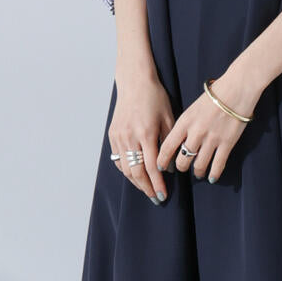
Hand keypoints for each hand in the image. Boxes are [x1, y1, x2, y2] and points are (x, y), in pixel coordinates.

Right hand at [109, 66, 175, 202]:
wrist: (135, 82)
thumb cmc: (155, 98)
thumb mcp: (168, 118)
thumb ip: (169, 143)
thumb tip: (169, 167)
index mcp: (146, 133)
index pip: (151, 167)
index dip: (158, 184)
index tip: (163, 195)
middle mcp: (130, 137)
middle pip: (136, 172)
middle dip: (146, 188)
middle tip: (156, 198)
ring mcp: (119, 137)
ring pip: (126, 168)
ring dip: (136, 182)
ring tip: (146, 189)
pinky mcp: (113, 135)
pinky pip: (118, 159)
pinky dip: (127, 170)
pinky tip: (135, 175)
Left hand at [158, 69, 263, 182]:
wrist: (236, 89)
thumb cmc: (214, 96)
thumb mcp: (192, 109)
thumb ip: (185, 126)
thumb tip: (179, 141)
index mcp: (185, 122)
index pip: (167, 146)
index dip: (162, 160)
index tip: (160, 167)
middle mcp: (196, 133)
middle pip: (182, 160)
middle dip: (181, 167)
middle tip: (183, 167)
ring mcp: (212, 139)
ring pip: (199, 165)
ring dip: (198, 171)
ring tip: (198, 172)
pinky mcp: (227, 143)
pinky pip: (218, 165)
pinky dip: (214, 174)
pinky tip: (212, 178)